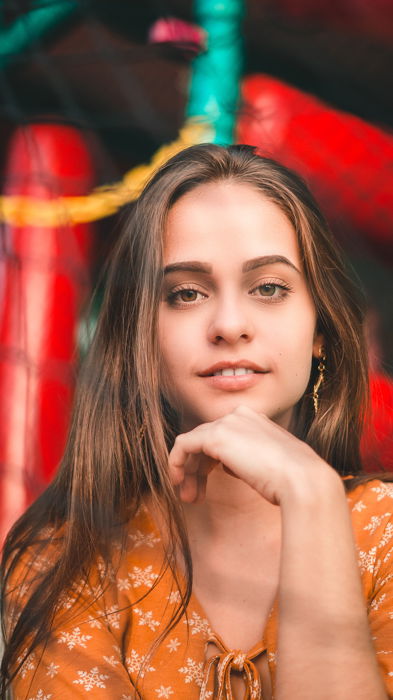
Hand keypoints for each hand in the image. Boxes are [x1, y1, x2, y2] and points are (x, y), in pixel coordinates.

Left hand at [168, 405, 336, 505]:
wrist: (301, 480)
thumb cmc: (292, 479)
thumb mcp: (268, 463)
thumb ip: (246, 458)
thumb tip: (227, 465)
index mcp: (255, 418)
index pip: (222, 436)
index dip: (209, 462)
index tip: (206, 487)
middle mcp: (239, 415)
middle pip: (205, 440)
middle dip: (196, 469)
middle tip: (193, 496)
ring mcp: (227, 423)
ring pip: (193, 444)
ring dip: (188, 471)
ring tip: (189, 497)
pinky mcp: (214, 436)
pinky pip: (183, 445)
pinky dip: (176, 462)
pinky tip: (177, 482)